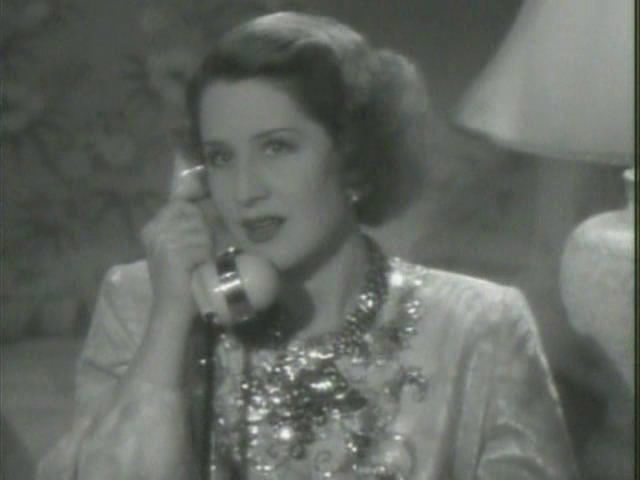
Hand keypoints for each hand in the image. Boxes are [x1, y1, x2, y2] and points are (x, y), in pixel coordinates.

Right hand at [140, 200, 213, 321]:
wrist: (170, 308)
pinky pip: (202, 248)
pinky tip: (198, 269)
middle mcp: (154, 231)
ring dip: (206, 248)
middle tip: (199, 253)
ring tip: (198, 262)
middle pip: (194, 216)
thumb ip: (183, 226)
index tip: (199, 233)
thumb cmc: (178, 278)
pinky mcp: (175, 255)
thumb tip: (202, 205)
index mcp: (152, 228)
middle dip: (203, 233)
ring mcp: (163, 242)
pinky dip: (206, 259)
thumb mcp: (175, 247)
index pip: (181, 204)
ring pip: (201, 233)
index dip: (196, 215)